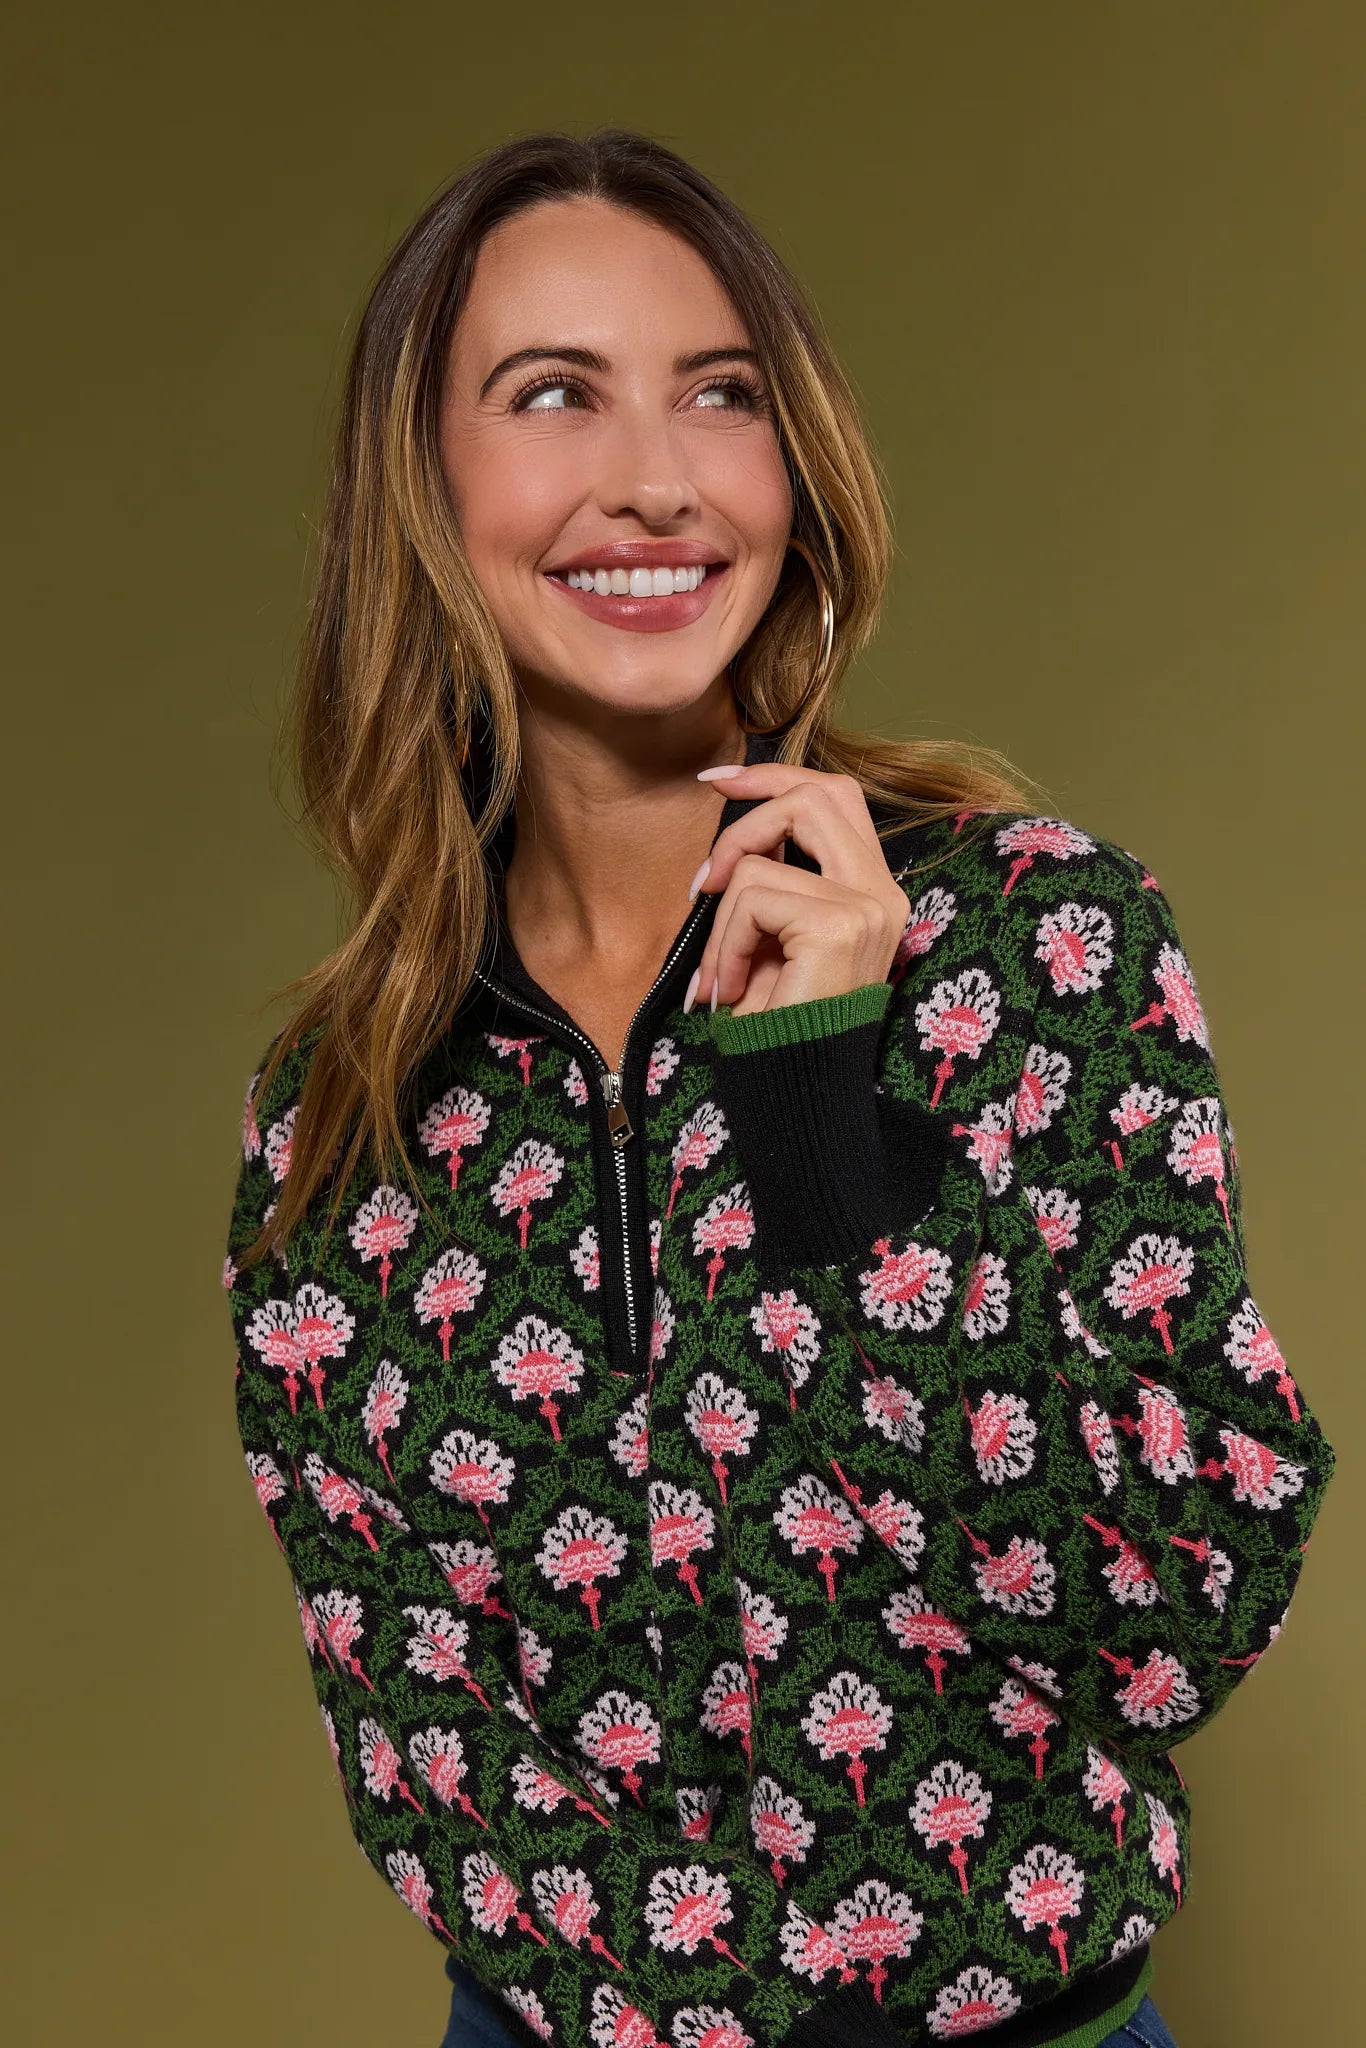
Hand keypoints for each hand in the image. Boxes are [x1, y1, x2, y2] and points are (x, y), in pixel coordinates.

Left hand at [682, 761, 910, 1016]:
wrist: (794, 1087)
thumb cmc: (779, 1023)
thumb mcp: (772, 940)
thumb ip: (769, 884)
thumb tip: (726, 846)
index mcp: (873, 891)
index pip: (834, 797)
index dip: (773, 778)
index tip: (716, 782)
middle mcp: (882, 893)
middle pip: (815, 796)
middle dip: (745, 821)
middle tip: (703, 879)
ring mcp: (867, 906)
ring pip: (761, 860)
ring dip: (722, 918)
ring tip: (723, 972)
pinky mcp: (839, 924)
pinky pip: (751, 898)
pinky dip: (726, 943)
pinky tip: (733, 987)